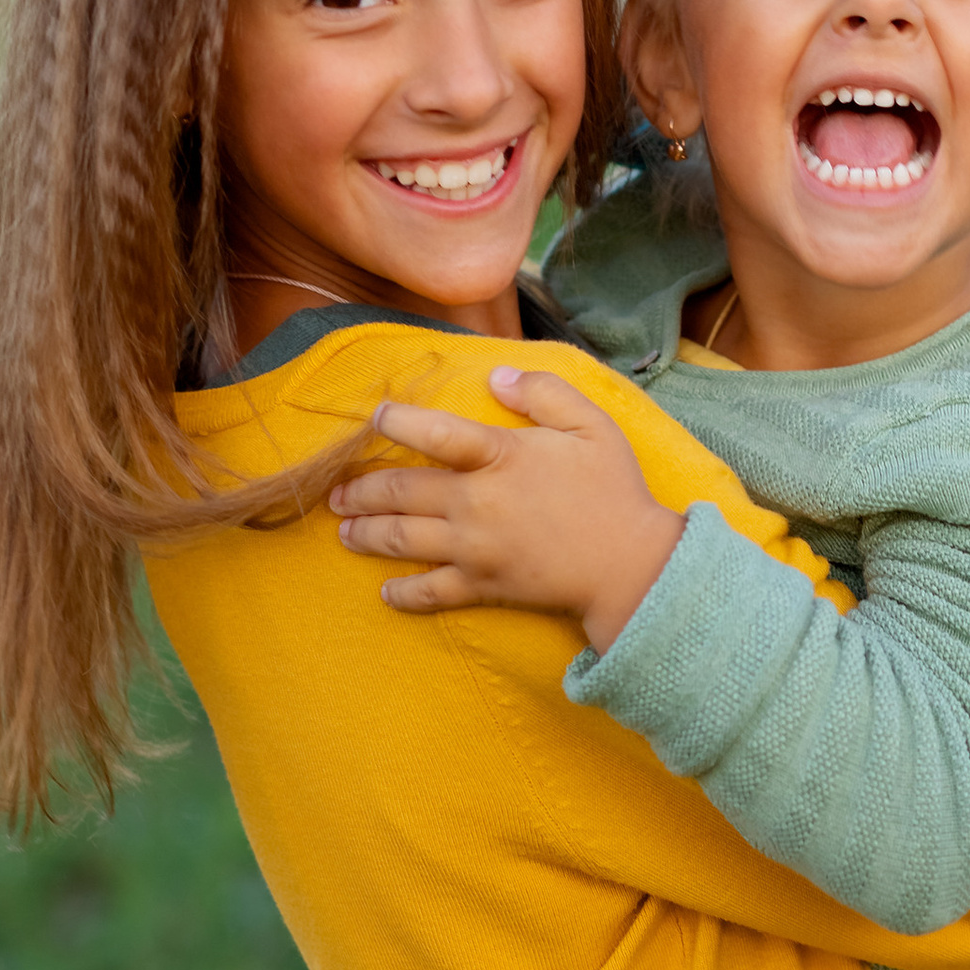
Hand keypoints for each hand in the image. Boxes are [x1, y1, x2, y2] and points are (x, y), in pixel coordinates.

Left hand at [330, 369, 684, 652]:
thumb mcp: (592, 425)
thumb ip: (544, 393)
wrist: (632, 567)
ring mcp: (474, 549)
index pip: (435, 432)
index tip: (377, 416)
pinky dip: (404, 594)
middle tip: (337, 489)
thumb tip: (497, 376)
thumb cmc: (615, 491)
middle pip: (400, 491)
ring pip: (401, 540)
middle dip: (361, 489)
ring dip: (365, 534)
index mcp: (500, 458)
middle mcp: (475, 503)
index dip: (399, 421)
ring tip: (344, 530)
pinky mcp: (482, 587)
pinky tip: (386, 591)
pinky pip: (431, 593)